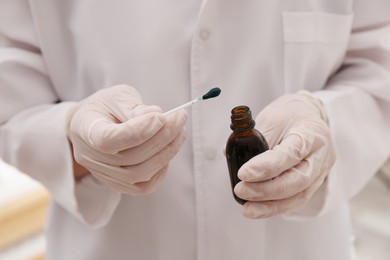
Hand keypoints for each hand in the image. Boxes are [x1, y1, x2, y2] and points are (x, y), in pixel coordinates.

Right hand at [66, 84, 186, 194]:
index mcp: (84, 129)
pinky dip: (161, 170)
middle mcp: (91, 157)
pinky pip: (143, 187)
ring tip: (180, 131)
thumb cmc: (105, 107)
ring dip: (166, 152)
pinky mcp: (118, 184)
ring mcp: (104, 175)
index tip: (160, 116)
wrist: (92, 123)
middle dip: (162, 137)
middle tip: (180, 117)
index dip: (138, 131)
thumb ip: (134, 107)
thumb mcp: (117, 96)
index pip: (108, 139)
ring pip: (139, 174)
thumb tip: (157, 116)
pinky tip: (168, 150)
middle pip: (130, 157)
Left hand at [234, 91, 335, 217]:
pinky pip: (295, 200)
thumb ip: (254, 138)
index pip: (292, 153)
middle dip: (266, 190)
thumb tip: (229, 155)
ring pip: (298, 196)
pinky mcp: (313, 184)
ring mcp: (320, 172)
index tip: (244, 173)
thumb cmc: (288, 116)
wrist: (308, 117)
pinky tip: (258, 210)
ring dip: (270, 206)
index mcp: (311, 133)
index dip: (267, 166)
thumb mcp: (271, 118)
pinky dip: (275, 207)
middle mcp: (321, 155)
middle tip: (241, 190)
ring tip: (247, 209)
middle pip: (297, 180)